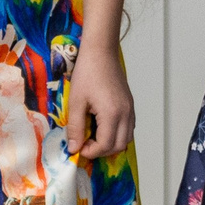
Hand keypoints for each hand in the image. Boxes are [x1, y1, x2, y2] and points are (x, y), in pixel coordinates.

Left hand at [66, 42, 134, 159]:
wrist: (101, 53)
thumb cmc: (87, 73)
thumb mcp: (76, 102)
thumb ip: (75, 127)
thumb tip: (74, 148)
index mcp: (112, 114)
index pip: (105, 145)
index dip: (91, 151)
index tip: (78, 148)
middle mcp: (125, 114)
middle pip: (119, 146)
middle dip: (101, 151)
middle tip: (85, 144)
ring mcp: (130, 109)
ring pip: (126, 138)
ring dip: (111, 144)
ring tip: (94, 137)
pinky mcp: (130, 105)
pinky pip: (128, 128)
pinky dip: (117, 134)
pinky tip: (103, 127)